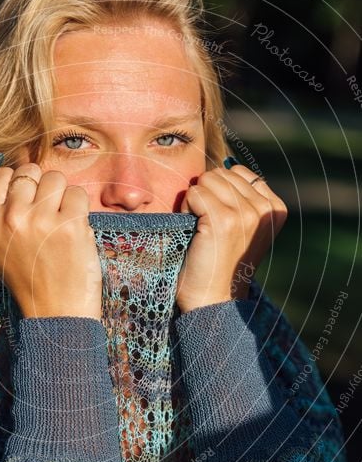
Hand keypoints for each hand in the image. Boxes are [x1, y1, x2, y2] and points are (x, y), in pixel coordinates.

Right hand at [0, 162, 102, 319]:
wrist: (55, 311)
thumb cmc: (26, 278)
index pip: (0, 174)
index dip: (18, 182)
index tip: (27, 200)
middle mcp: (11, 217)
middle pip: (30, 172)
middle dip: (41, 187)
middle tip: (46, 213)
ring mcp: (41, 220)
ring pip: (55, 178)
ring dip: (62, 195)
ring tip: (60, 220)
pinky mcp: (70, 225)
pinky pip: (78, 193)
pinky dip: (80, 208)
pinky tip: (74, 228)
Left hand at [176, 164, 287, 312]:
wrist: (213, 298)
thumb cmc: (220, 261)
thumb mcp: (244, 226)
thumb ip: (243, 196)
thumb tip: (226, 164)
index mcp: (276, 207)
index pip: (238, 172)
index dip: (220, 192)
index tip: (222, 222)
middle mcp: (265, 209)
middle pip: (221, 173)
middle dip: (207, 195)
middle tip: (208, 227)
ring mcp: (247, 214)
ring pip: (207, 180)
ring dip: (195, 202)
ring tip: (201, 229)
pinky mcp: (223, 220)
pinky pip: (194, 193)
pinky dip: (186, 209)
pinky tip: (194, 231)